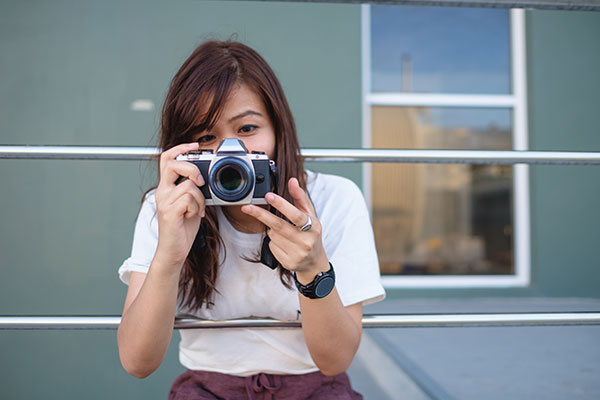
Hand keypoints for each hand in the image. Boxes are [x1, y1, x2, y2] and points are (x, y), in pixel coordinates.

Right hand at [154, 142, 205, 270]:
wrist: (174, 250)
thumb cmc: (182, 228)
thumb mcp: (191, 203)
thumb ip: (194, 189)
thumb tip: (206, 178)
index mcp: (166, 187)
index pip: (167, 158)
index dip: (180, 147)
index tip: (195, 145)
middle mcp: (162, 192)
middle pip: (173, 164)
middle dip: (192, 169)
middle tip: (201, 182)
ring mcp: (164, 202)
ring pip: (188, 185)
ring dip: (200, 198)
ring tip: (198, 209)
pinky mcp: (169, 212)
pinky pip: (188, 199)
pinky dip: (196, 207)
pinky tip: (194, 215)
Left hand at [241, 177, 329, 282]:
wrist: (314, 261)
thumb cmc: (311, 234)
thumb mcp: (310, 215)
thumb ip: (300, 197)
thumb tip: (292, 180)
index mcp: (313, 227)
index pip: (296, 215)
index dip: (282, 205)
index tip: (268, 196)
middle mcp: (305, 241)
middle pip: (278, 226)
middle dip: (261, 215)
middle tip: (247, 207)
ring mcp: (297, 254)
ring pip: (273, 236)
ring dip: (273, 230)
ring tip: (285, 232)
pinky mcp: (288, 262)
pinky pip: (272, 246)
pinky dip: (274, 242)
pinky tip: (284, 244)